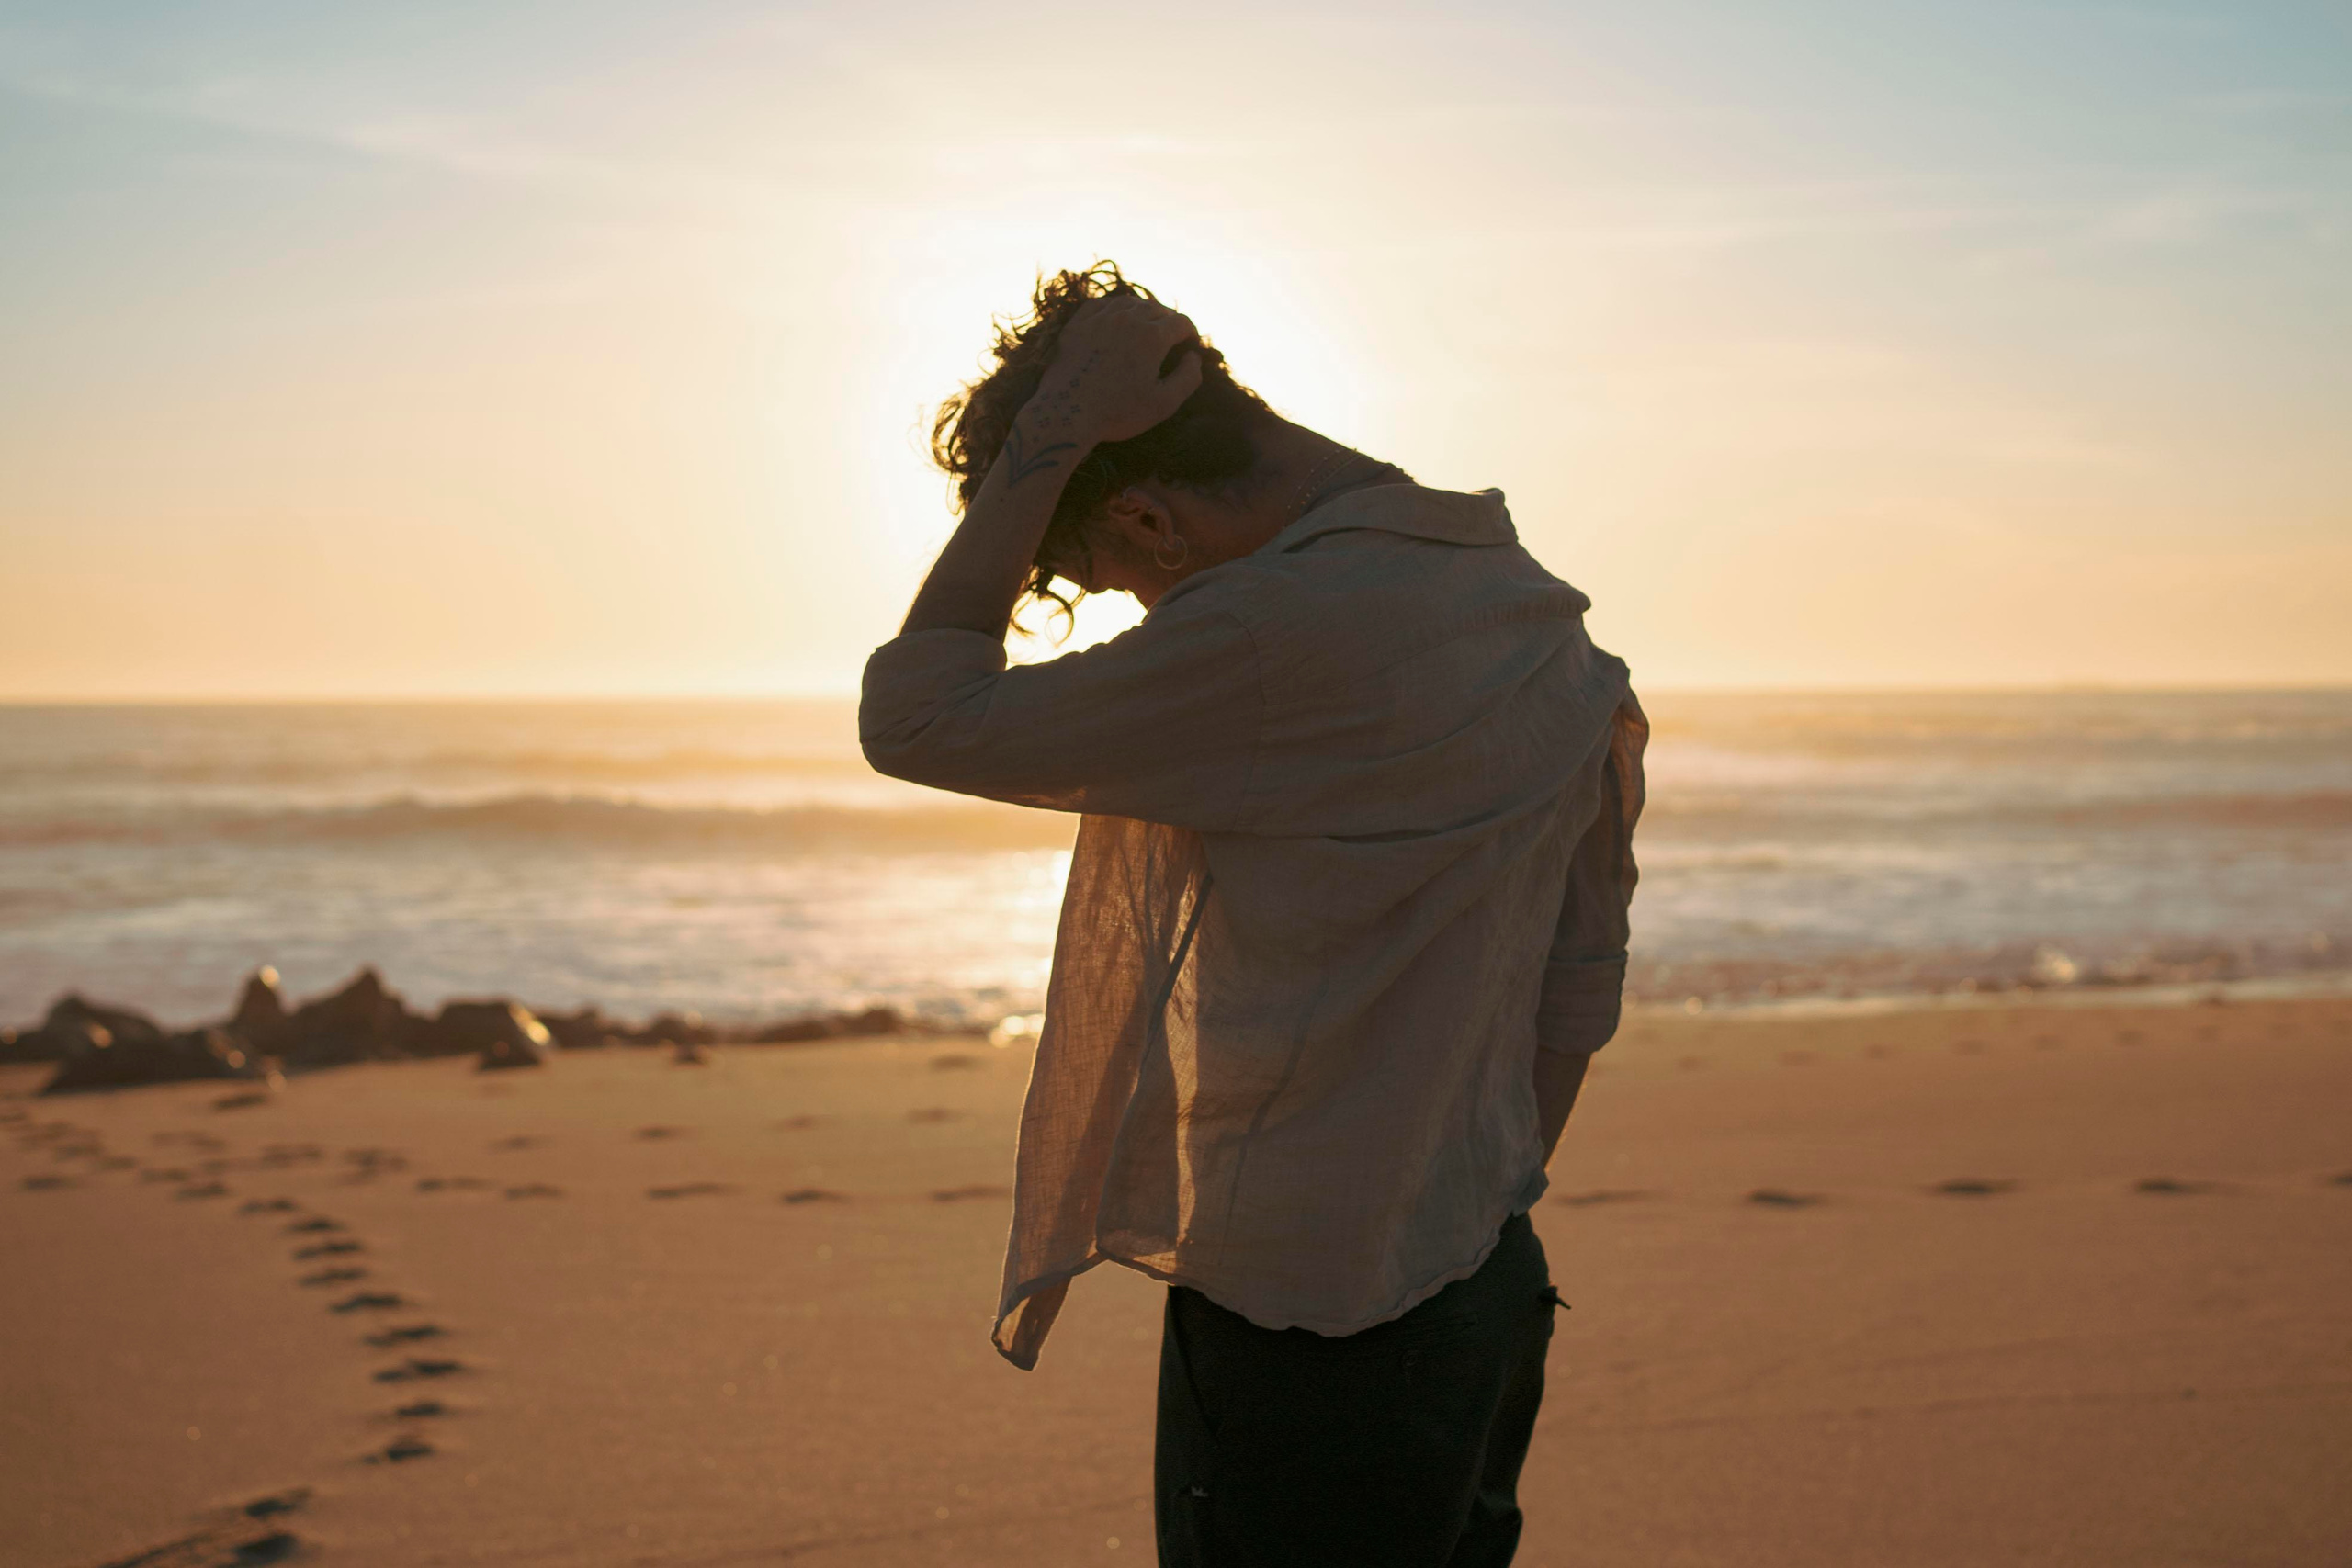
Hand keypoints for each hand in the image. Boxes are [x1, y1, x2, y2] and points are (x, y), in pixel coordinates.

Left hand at [1028, 292, 1204, 446]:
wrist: (1066, 413)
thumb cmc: (1117, 413)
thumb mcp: (1164, 403)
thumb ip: (1188, 377)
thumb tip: (1194, 357)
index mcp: (1152, 336)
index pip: (1181, 322)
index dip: (1191, 333)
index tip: (1190, 346)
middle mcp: (1127, 319)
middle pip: (1157, 309)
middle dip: (1169, 322)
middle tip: (1171, 339)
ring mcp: (1100, 318)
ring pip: (1130, 303)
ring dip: (1143, 312)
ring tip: (1146, 327)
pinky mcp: (1078, 324)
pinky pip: (1102, 305)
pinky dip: (1115, 309)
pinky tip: (1116, 321)